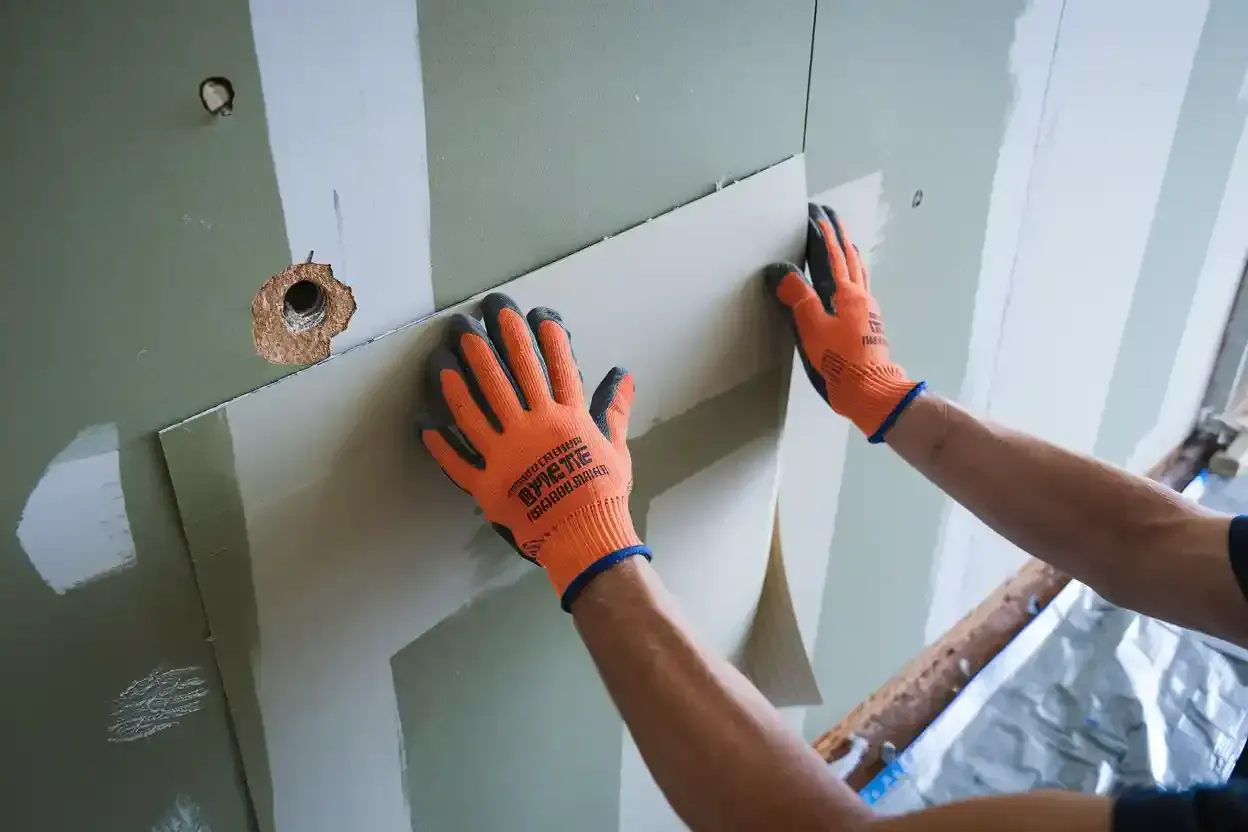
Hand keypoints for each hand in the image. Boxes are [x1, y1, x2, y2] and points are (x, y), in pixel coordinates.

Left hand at [419, 293, 649, 609]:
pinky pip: (457, 461)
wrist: (585, 536)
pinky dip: (439, 444)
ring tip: (446, 349)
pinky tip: (423, 421)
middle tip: (484, 311)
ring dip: (459, 377)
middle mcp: (533, 427)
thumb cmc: (604, 493)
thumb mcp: (616, 447)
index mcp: (567, 418)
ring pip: (477, 408)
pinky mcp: (487, 483)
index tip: (533, 312)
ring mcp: (506, 454)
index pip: (556, 367)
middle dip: (498, 339)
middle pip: (512, 375)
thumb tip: (624, 375)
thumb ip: (615, 410)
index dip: (545, 337)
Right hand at [765, 203, 924, 441]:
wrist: (871, 392)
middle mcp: (861, 297)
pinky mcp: (867, 325)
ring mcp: (867, 311)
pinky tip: (848, 284)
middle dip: (839, 236)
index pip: (833, 255)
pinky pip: (858, 290)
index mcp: (847, 294)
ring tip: (842, 243)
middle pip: (850, 259)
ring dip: (849, 255)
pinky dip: (851, 276)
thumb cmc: (841, 361)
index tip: (816, 213)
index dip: (823, 234)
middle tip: (831, 216)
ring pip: (858, 274)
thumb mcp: (813, 330)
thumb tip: (784, 272)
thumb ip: (799, 299)